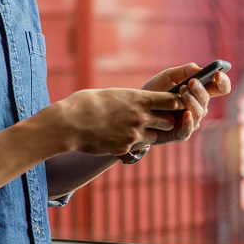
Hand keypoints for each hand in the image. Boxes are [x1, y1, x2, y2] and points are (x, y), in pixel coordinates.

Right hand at [58, 88, 182, 155]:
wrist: (69, 124)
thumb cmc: (86, 103)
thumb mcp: (112, 94)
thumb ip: (129, 99)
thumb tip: (136, 100)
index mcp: (138, 99)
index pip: (172, 101)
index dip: (174, 102)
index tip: (172, 103)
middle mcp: (141, 117)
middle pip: (169, 121)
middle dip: (164, 121)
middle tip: (154, 119)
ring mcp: (134, 135)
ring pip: (155, 137)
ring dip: (149, 134)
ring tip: (132, 129)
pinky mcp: (125, 149)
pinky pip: (137, 148)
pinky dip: (132, 144)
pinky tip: (117, 138)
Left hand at [141, 63, 231, 144]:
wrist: (135, 110)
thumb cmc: (154, 92)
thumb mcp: (167, 77)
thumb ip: (183, 71)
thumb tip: (199, 69)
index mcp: (199, 92)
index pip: (219, 88)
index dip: (222, 81)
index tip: (218, 74)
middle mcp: (198, 107)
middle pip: (208, 99)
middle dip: (200, 90)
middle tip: (191, 83)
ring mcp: (190, 121)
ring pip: (200, 113)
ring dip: (192, 102)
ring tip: (182, 92)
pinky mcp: (180, 133)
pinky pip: (189, 129)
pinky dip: (189, 121)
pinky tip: (186, 113)